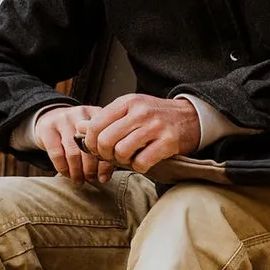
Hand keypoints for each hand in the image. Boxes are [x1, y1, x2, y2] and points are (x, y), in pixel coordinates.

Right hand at [34, 105, 113, 184]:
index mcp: (97, 115)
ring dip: (77, 172)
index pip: (104, 142)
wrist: (51, 117)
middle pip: (89, 148)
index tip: (103, 177)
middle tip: (91, 180)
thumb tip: (104, 178)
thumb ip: (102, 152)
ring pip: (73, 153)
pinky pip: (57, 154)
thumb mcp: (91, 135)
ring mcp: (63, 119)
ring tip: (79, 180)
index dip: (105, 164)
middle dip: (90, 169)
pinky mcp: (47, 127)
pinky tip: (67, 174)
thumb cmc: (77, 132)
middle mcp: (81, 114)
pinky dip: (63, 168)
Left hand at [80, 94, 200, 182]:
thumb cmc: (156, 116)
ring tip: (130, 158)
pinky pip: (142, 162)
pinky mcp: (168, 142)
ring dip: (122, 161)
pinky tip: (144, 161)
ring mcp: (154, 127)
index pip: (96, 125)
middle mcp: (139, 112)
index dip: (90, 142)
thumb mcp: (129, 110)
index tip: (97, 149)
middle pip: (105, 141)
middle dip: (105, 154)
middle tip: (112, 156)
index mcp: (127, 102)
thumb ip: (104, 119)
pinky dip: (139, 166)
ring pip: (121, 152)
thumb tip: (78, 128)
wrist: (191, 117)